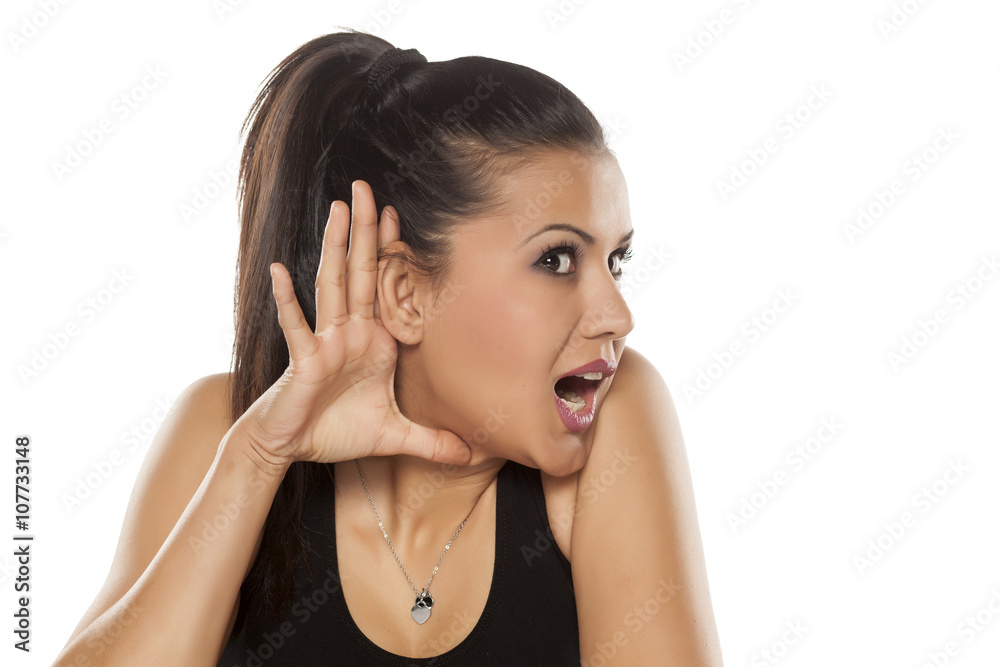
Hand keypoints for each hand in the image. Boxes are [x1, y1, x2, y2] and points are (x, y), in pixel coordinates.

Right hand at [234, 180, 470, 473]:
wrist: (292, 448)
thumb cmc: (336, 431)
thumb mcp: (393, 436)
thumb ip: (430, 441)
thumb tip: (468, 455)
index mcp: (373, 341)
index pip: (384, 288)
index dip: (391, 252)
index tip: (401, 214)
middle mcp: (349, 333)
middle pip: (360, 272)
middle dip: (366, 231)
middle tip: (368, 188)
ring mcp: (326, 342)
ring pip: (333, 286)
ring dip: (336, 248)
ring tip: (338, 210)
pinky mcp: (304, 361)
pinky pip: (296, 326)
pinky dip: (287, 300)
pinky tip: (279, 271)